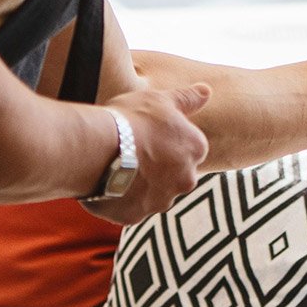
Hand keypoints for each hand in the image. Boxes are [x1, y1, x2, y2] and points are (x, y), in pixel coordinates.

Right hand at [85, 83, 209, 224]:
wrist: (100, 148)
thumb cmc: (132, 119)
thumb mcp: (161, 100)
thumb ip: (187, 99)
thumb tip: (207, 91)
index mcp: (195, 150)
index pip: (188, 148)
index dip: (167, 141)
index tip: (148, 134)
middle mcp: (185, 180)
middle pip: (174, 175)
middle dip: (158, 167)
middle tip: (132, 150)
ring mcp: (161, 201)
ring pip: (153, 194)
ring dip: (139, 183)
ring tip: (115, 166)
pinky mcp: (135, 215)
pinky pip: (129, 207)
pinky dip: (120, 198)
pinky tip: (105, 181)